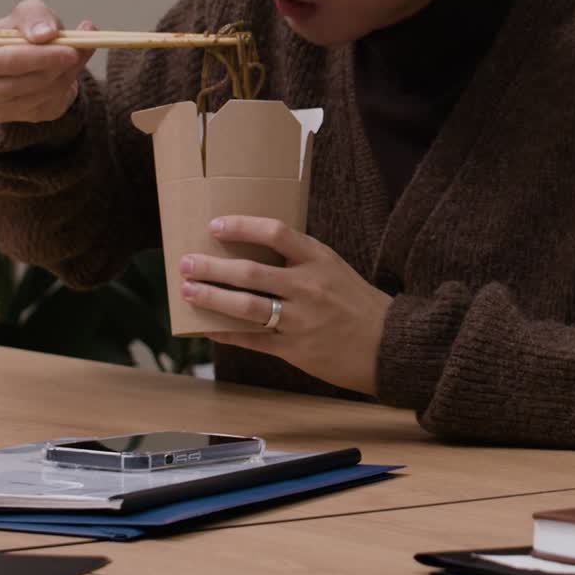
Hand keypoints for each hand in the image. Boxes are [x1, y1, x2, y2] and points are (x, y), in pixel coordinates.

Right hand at [0, 0, 97, 124]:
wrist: (28, 60)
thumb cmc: (20, 34)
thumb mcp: (26, 14)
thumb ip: (34, 17)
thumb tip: (46, 33)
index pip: (4, 61)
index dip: (38, 56)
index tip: (68, 49)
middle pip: (22, 83)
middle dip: (54, 67)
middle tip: (76, 53)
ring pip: (41, 94)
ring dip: (64, 74)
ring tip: (74, 55)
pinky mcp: (22, 119)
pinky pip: (50, 104)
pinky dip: (65, 86)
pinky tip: (67, 70)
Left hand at [180, 217, 392, 394]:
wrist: (387, 344)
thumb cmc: (356, 301)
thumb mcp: (332, 268)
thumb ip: (299, 258)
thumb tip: (253, 249)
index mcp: (318, 259)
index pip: (275, 233)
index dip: (242, 227)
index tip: (215, 225)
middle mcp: (307, 287)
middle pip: (251, 273)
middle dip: (212, 268)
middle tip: (186, 262)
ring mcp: (300, 320)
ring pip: (246, 307)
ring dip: (212, 298)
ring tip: (188, 290)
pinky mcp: (294, 349)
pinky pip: (253, 340)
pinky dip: (227, 333)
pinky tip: (207, 327)